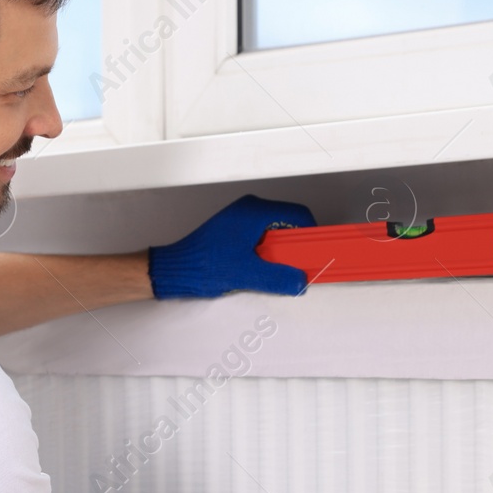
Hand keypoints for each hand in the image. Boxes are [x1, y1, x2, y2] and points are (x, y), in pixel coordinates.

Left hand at [147, 194, 313, 298]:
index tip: (318, 251)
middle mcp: (249, 210)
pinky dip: (267, 255)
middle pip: (288, 225)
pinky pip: (261, 239)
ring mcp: (241, 220)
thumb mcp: (247, 274)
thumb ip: (278, 278)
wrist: (174, 269)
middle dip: (295, 248)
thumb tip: (300, 281)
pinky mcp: (234, 232)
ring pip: (275, 234)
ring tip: (272, 272)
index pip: (299, 215)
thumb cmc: (201, 264)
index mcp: (255, 212)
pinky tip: (258, 271)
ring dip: (279, 254)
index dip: (312, 235)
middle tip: (297, 267)